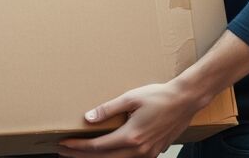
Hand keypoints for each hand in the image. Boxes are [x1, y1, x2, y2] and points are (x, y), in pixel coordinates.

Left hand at [56, 80, 205, 157]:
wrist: (185, 101)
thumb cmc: (160, 96)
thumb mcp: (130, 98)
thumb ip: (108, 109)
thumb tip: (88, 118)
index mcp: (131, 137)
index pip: (97, 147)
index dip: (78, 147)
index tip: (63, 144)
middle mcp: (139, 150)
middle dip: (81, 156)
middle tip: (64, 152)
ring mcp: (147, 154)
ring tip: (80, 154)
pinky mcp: (154, 152)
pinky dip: (114, 157)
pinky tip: (106, 152)